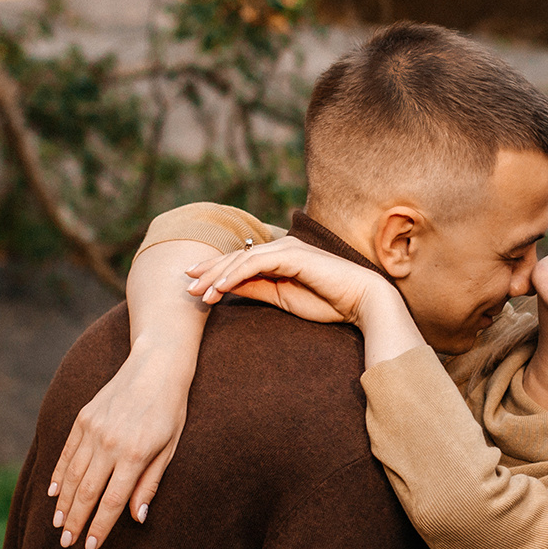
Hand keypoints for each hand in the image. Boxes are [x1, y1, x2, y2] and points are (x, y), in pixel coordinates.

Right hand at [47, 344, 192, 548]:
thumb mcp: (169, 448)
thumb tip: (136, 518)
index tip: (90, 546)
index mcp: (135, 454)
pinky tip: (53, 492)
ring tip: (58, 523)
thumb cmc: (170, 410)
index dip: (99, 527)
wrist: (156, 365)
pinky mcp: (83, 418)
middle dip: (75, 521)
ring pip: (72, 475)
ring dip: (63, 502)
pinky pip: (67, 452)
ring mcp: (93, 429)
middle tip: (66, 543)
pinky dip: (58, 474)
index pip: (111, 501)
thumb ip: (150, 483)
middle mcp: (110, 443)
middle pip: (86, 492)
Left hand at [187, 239, 394, 327]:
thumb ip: (257, 289)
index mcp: (280, 256)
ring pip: (241, 260)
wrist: (361, 301)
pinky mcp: (291, 255)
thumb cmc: (327, 301)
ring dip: (217, 276)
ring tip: (198, 292)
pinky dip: (234, 275)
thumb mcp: (282, 298)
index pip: (241, 263)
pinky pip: (255, 264)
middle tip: (186, 285)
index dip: (215, 272)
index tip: (195, 286)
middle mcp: (281, 247)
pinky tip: (219, 289)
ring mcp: (286, 248)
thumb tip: (228, 289)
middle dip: (209, 272)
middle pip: (236, 258)